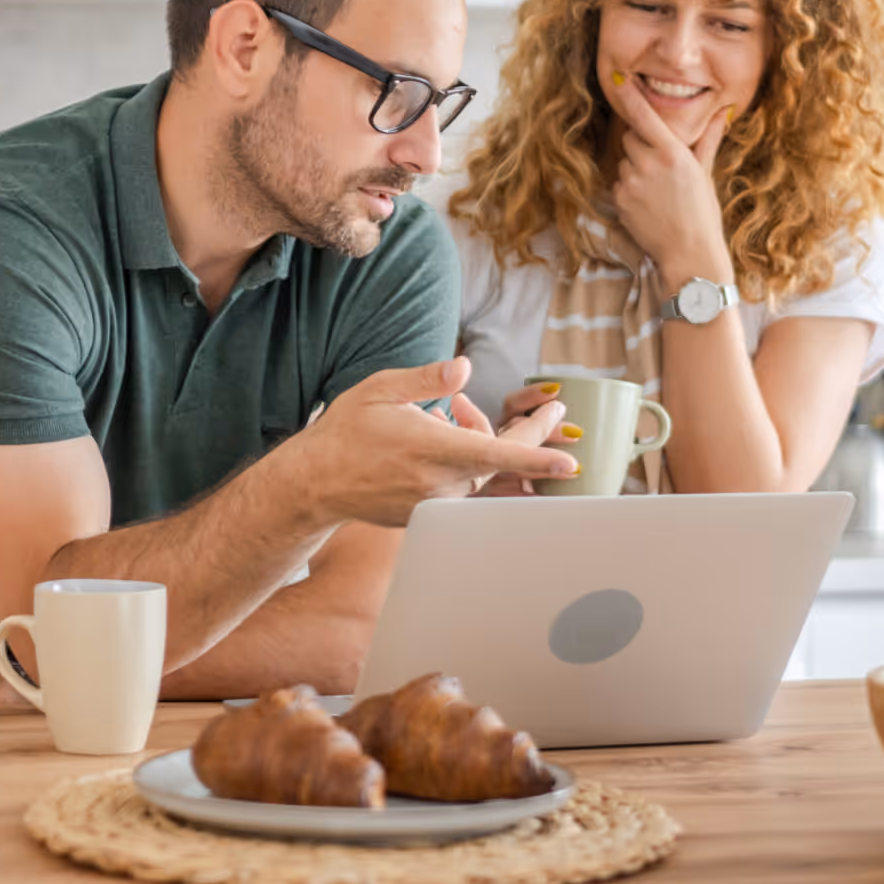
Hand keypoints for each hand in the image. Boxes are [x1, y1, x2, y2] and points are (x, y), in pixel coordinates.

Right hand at [290, 357, 577, 526]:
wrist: (316, 481)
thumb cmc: (348, 430)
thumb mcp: (383, 389)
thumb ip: (428, 379)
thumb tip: (465, 368)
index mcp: (433, 450)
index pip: (497, 454)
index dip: (536, 457)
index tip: (567, 462)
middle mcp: (439, 483)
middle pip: (499, 460)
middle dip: (518, 431)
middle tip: (545, 409)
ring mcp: (435, 504)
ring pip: (482, 472)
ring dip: (481, 442)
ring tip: (450, 413)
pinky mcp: (429, 515)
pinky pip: (464, 487)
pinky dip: (465, 462)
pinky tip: (440, 437)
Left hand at [610, 82, 734, 287]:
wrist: (688, 254)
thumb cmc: (702, 213)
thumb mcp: (705, 174)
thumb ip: (707, 140)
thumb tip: (723, 112)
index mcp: (672, 153)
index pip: (643, 115)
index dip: (629, 95)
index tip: (618, 78)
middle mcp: (648, 164)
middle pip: (630, 137)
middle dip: (641, 144)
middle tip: (660, 164)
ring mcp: (630, 183)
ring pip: (624, 161)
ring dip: (635, 168)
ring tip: (657, 190)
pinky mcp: (619, 200)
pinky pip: (618, 184)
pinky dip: (629, 189)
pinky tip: (648, 204)